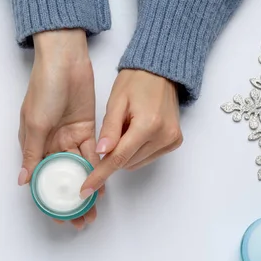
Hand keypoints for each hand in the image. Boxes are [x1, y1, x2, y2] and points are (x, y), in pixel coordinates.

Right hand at [18, 29, 99, 229]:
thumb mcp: (35, 123)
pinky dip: (97, 170)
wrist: (66, 60)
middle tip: (81, 221)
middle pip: (62, 179)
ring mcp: (70, 138)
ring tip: (94, 210)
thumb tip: (23, 181)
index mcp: (33, 144)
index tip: (58, 219)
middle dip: (71, 201)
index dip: (47, 200)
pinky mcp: (88, 130)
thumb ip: (32, 152)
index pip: (39, 179)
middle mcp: (51, 144)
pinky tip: (103, 186)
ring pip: (79, 170)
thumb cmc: (44, 88)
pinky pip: (92, 155)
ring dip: (86, 189)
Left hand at [80, 69, 182, 198]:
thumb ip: (109, 130)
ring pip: (135, 163)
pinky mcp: (174, 142)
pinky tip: (137, 131)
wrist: (161, 71)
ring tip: (127, 127)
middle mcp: (163, 135)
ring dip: (125, 152)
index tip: (86, 188)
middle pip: (126, 162)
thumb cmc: (136, 81)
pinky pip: (147, 157)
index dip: (100, 174)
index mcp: (148, 124)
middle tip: (113, 131)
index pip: (118, 158)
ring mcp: (171, 140)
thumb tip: (102, 154)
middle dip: (113, 153)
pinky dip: (136, 150)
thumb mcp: (116, 102)